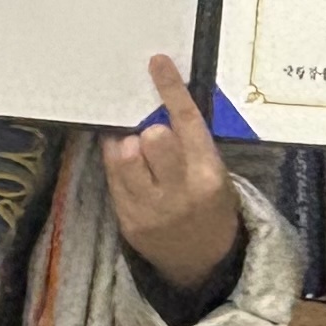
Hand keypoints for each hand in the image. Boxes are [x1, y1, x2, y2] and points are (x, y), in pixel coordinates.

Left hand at [103, 54, 241, 288]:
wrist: (203, 263)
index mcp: (208, 174)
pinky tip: (129, 170)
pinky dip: (117, 165)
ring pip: (123, 155)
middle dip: (148, 131)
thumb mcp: (215, 174)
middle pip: (151, 137)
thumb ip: (190, 143)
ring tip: (139, 158)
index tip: (157, 62)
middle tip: (153, 141)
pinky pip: (111, 177)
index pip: (187, 122)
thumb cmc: (210, 206)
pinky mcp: (128, 221)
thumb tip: (157, 105)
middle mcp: (180, 191)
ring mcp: (150, 209)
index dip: (170, 89)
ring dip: (127, 147)